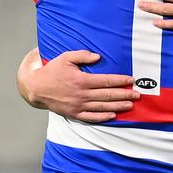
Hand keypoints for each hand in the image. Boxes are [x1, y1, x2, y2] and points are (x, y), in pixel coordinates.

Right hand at [20, 49, 138, 121]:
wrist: (36, 88)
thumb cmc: (52, 71)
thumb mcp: (65, 58)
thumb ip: (82, 55)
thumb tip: (98, 57)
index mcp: (81, 80)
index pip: (106, 81)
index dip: (120, 81)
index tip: (131, 80)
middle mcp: (81, 94)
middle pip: (107, 95)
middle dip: (124, 94)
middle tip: (137, 94)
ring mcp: (78, 106)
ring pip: (102, 107)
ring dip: (118, 106)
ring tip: (130, 105)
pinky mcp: (74, 113)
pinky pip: (91, 117)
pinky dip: (103, 117)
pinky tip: (113, 116)